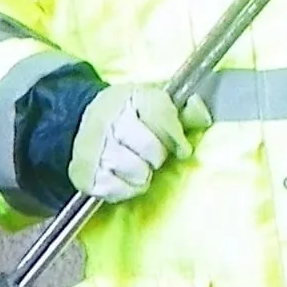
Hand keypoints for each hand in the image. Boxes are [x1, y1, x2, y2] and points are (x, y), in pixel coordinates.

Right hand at [67, 82, 198, 201]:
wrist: (83, 124)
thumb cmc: (129, 117)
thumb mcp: (155, 104)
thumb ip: (183, 111)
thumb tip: (203, 115)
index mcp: (129, 96)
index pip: (162, 115)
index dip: (176, 136)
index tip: (181, 147)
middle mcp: (108, 119)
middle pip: (151, 149)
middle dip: (157, 155)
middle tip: (151, 154)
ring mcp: (93, 147)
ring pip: (137, 172)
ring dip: (142, 173)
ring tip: (136, 164)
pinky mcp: (85, 173)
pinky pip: (118, 190)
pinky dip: (126, 188)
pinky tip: (122, 176)